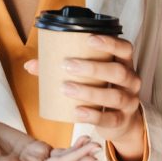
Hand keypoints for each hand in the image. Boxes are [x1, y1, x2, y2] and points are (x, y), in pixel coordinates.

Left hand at [23, 34, 144, 160]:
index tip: (89, 38)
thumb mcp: (89, 77)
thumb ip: (62, 69)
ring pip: (114, 96)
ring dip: (89, 91)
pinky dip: (93, 115)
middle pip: (118, 72)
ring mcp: (129, 102)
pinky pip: (110, 118)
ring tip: (66, 88)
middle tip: (67, 65)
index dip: (110, 42)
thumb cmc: (101, 89)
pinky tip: (77, 112)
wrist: (120, 121)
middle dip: (93, 68)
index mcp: (124, 63)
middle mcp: (131, 81)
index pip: (125, 48)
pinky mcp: (122, 120)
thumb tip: (31, 65)